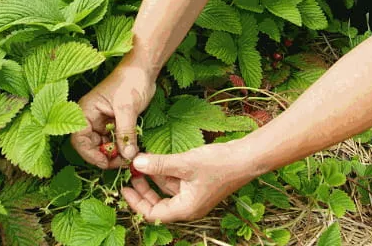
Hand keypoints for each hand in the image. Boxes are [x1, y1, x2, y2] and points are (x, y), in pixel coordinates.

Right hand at [70, 62, 154, 167]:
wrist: (143, 70)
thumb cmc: (131, 82)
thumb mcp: (127, 108)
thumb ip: (125, 132)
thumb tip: (128, 156)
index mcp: (85, 111)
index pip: (79, 139)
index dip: (90, 154)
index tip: (106, 162)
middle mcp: (90, 118)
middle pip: (90, 145)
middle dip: (105, 156)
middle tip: (123, 162)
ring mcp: (102, 121)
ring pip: (103, 145)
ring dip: (115, 154)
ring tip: (130, 157)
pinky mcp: (113, 123)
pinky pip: (113, 140)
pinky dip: (121, 147)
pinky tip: (131, 150)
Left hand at [121, 141, 258, 222]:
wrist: (247, 158)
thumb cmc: (219, 165)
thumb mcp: (184, 163)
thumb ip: (159, 164)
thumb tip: (136, 163)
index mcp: (185, 209)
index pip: (153, 213)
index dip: (137, 202)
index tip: (125, 189)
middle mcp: (189, 206)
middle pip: (158, 204)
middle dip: (143, 190)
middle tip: (129, 175)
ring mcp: (194, 195)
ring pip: (166, 190)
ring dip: (153, 178)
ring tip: (140, 163)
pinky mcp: (198, 184)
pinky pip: (176, 182)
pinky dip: (165, 172)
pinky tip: (157, 160)